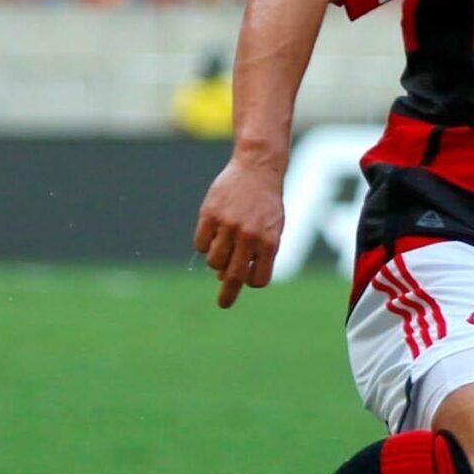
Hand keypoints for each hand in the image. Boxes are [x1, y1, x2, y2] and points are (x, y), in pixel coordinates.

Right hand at [192, 156, 285, 308]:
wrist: (257, 169)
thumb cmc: (266, 204)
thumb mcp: (272, 229)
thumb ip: (256, 254)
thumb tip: (226, 277)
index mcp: (268, 242)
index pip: (257, 279)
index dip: (251, 281)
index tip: (247, 279)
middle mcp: (249, 235)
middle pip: (234, 275)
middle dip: (228, 294)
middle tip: (223, 304)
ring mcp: (228, 225)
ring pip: (214, 262)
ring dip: (217, 262)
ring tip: (224, 246)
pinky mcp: (210, 214)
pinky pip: (201, 244)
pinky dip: (205, 245)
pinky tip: (213, 233)